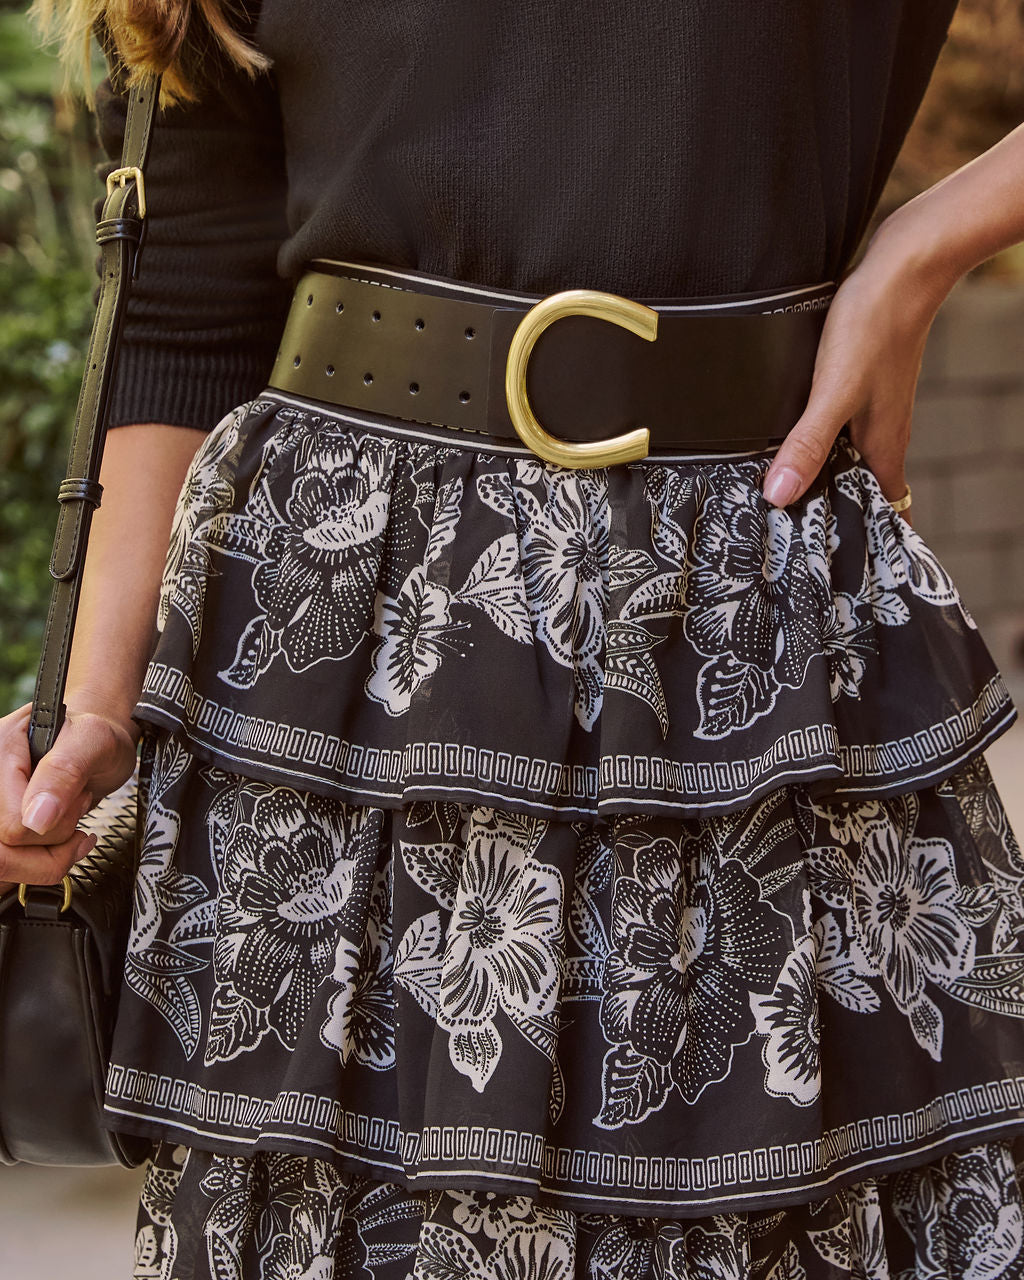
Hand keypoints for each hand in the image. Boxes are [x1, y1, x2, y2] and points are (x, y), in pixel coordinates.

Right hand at [0, 702, 137, 891]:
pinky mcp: (1, 831)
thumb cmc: (94, 738)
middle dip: (54, 841)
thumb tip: (35, 820)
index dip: (59, 821)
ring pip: (6, 865)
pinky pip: (9, 868)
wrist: (95, 746)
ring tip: (67, 820)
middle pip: (5, 852)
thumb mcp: (93, 741)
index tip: (80, 796)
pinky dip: (40, 865)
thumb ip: (64, 773)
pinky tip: (57, 843)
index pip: (12, 825)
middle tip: (75, 809)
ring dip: (48, 854)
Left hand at [761, 221, 950, 519]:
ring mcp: (872, 411)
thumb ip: (807, 445)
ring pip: (850, 461)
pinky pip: (840, 431)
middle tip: (799, 547)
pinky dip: (820, 446)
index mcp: (883, 448)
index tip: (845, 572)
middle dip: (840, 518)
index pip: (888, 512)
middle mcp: (881, 435)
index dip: (870, 542)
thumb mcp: (833, 392)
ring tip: (787, 504)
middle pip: (864, 491)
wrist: (903, 266)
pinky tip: (792, 443)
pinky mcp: (860, 386)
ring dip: (826, 481)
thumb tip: (778, 495)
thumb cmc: (876, 325)